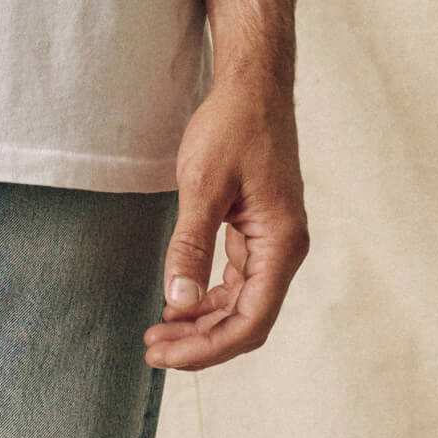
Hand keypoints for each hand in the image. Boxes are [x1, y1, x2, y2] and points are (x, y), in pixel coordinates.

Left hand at [143, 70, 308, 370]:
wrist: (252, 83)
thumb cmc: (233, 125)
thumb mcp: (203, 183)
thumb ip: (191, 245)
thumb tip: (177, 301)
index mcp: (281, 244)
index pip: (250, 321)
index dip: (208, 347)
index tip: (166, 353)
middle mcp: (284, 249)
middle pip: (246, 319)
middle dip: (200, 341)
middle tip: (152, 349)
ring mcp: (273, 240)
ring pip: (241, 302)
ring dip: (202, 321)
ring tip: (159, 330)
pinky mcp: (259, 228)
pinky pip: (237, 277)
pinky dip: (209, 294)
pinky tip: (179, 300)